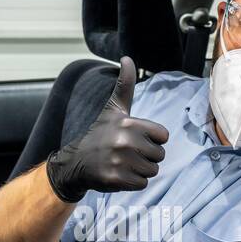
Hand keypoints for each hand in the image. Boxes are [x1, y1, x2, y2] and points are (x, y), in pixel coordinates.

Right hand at [46, 56, 168, 202]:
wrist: (76, 162)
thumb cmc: (100, 134)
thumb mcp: (113, 109)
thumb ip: (124, 85)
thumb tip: (127, 57)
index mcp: (128, 123)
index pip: (163, 136)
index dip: (152, 140)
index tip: (135, 139)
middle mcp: (124, 141)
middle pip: (159, 155)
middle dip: (147, 157)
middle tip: (127, 154)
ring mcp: (119, 161)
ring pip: (152, 171)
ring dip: (141, 170)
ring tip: (123, 164)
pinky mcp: (115, 179)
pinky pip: (142, 183)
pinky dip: (133, 182)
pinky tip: (119, 174)